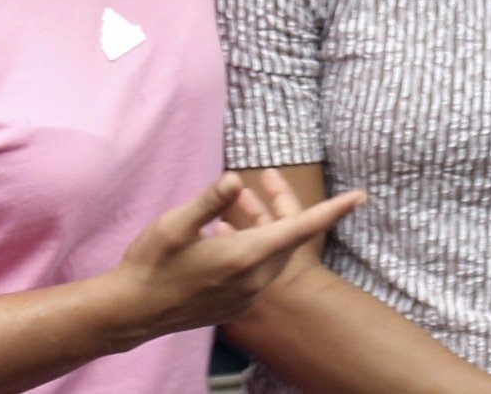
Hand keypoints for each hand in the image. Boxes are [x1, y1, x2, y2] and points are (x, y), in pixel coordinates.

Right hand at [108, 169, 364, 343]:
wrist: (131, 312)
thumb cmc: (150, 264)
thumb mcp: (175, 224)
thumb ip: (210, 201)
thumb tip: (237, 178)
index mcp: (246, 258)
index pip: (302, 228)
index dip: (333, 210)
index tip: (360, 196)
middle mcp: (253, 280)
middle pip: (286, 236)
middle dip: (281, 206)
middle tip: (267, 177)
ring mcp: (245, 297)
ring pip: (271, 253)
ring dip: (262, 226)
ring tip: (234, 207)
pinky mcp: (234, 306)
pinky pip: (256, 271)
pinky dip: (250, 247)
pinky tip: (220, 236)